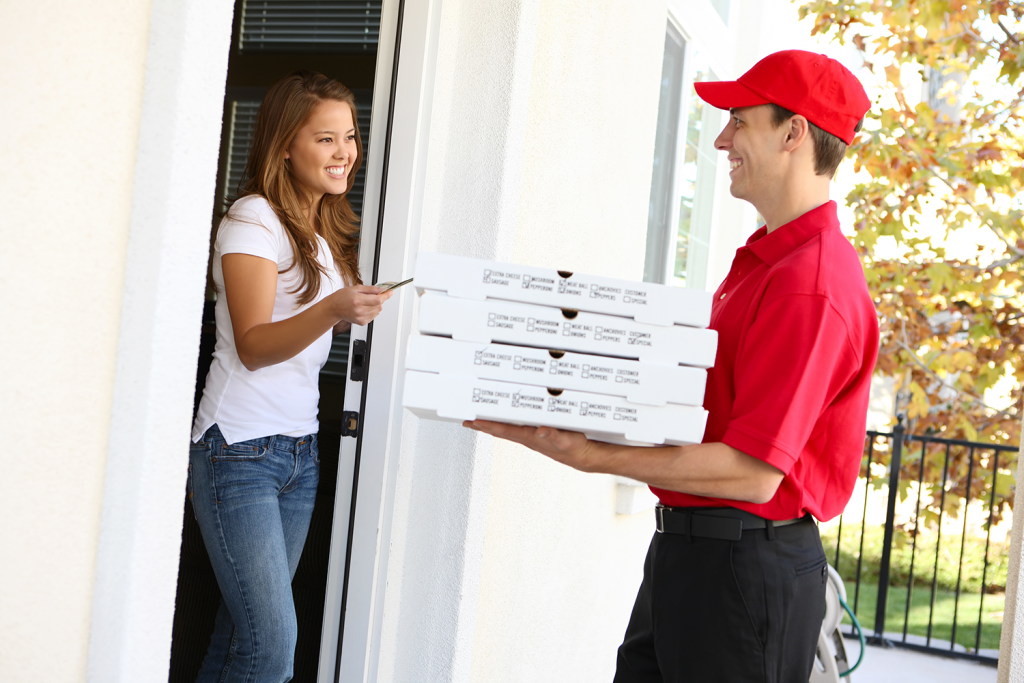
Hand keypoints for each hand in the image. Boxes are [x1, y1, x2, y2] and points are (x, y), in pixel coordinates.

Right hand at [330, 285, 392, 325]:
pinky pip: (374, 316)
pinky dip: (372, 311)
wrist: (334, 308)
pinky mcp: (362, 322)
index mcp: (358, 300)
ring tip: (366, 302)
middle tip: (373, 295)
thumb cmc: (342, 297)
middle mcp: (360, 310)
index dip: (386, 296)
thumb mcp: (356, 288)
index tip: (390, 292)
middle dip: (380, 299)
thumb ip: (370, 289)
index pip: (378, 300)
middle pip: (379, 306)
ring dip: (376, 305)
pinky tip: (364, 307)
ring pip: (378, 311)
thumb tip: (381, 289)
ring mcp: (361, 317)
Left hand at [462, 420, 601, 472]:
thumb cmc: (574, 448)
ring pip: (505, 430)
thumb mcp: (566, 440)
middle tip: (466, 421)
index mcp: (531, 437)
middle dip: (482, 426)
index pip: (504, 430)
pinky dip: (504, 425)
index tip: (474, 422)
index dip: (488, 426)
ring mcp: (530, 437)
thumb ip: (553, 434)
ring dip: (491, 426)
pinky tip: (500, 422)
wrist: (582, 456)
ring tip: (478, 421)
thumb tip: (540, 430)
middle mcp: (527, 438)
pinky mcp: (535, 435)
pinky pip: (515, 429)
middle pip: (500, 430)